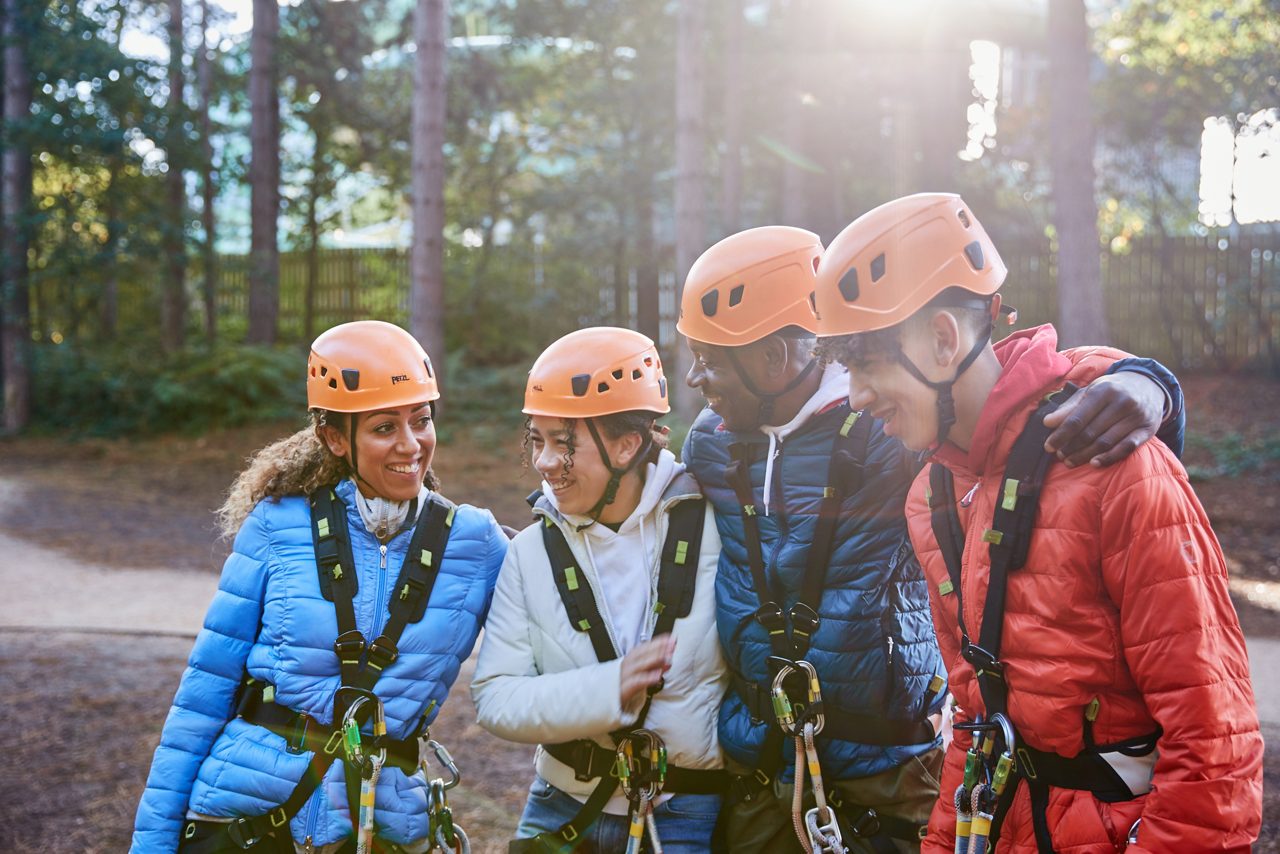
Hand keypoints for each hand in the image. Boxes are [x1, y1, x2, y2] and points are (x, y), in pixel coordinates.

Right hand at [619, 634, 675, 707]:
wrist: (596, 702)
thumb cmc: (617, 689)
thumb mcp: (634, 677)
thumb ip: (650, 669)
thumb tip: (668, 662)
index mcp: (628, 662)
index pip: (643, 648)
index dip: (656, 642)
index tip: (671, 637)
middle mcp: (625, 667)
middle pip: (641, 654)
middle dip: (658, 648)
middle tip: (673, 644)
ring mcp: (622, 678)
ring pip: (639, 666)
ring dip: (653, 660)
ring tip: (667, 657)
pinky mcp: (621, 691)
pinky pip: (635, 683)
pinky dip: (646, 678)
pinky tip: (657, 676)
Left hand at [1042, 371, 1165, 467]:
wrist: (1148, 385)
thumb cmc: (1111, 390)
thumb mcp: (1090, 391)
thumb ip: (1069, 407)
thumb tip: (1048, 422)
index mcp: (1103, 391)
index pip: (1077, 419)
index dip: (1061, 435)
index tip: (1048, 446)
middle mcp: (1122, 403)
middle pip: (1090, 433)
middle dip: (1071, 447)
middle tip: (1060, 455)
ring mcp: (1136, 417)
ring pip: (1106, 442)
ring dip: (1085, 455)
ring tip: (1070, 461)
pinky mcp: (1147, 430)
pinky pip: (1126, 448)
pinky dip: (1109, 458)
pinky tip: (1094, 463)